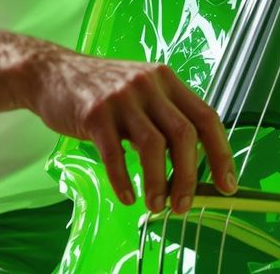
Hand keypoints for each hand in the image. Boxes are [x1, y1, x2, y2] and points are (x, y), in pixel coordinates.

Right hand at [17, 47, 237, 214]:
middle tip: (184, 206)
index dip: (221, 154)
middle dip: (189, 176)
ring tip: (157, 206)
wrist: (52, 73)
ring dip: (158, 183)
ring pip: (153, 145)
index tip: (227, 186)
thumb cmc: (101, 90)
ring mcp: (121, 98)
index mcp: (167, 80)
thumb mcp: (141, 92)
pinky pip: (115, 154)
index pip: (206, 117)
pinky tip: (127, 197)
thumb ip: (164, 119)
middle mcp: (149, 85)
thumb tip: (190, 169)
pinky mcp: (95, 113)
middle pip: (184, 133)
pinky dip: (123, 180)